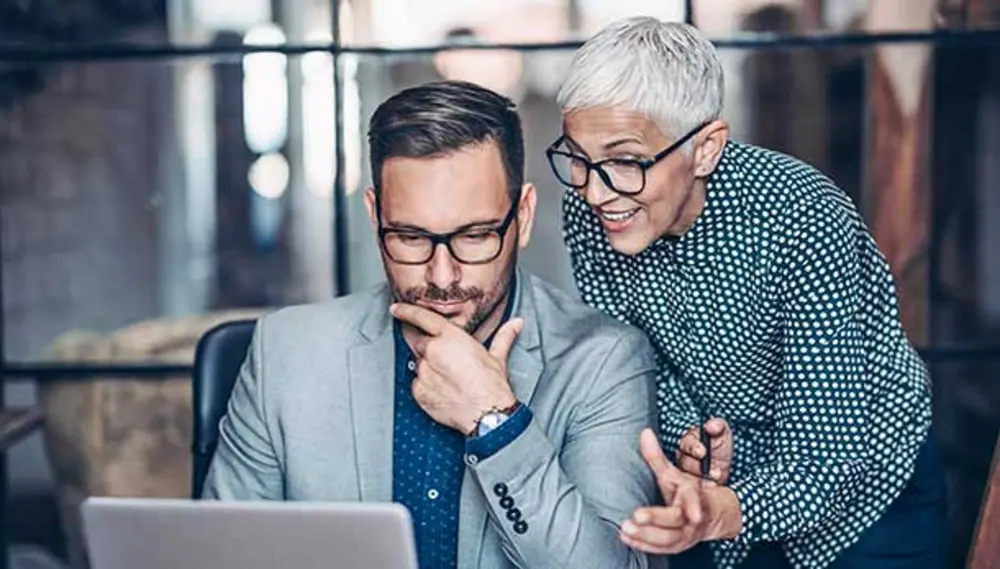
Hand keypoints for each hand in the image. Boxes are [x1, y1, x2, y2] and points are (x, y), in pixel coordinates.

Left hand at [390, 303, 522, 434]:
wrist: (487, 415)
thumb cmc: (492, 386)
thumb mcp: (498, 357)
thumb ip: (504, 336)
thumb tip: (516, 323)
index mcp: (450, 337)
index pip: (421, 318)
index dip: (406, 311)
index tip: (397, 309)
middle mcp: (433, 351)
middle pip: (418, 342)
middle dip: (426, 347)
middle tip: (442, 358)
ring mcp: (424, 372)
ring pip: (418, 364)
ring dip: (428, 367)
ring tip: (448, 378)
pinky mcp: (419, 391)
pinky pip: (417, 383)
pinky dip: (426, 384)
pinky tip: (443, 390)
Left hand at [620, 429, 741, 553]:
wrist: (708, 516)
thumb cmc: (686, 492)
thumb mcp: (673, 473)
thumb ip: (657, 456)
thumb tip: (645, 432)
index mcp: (693, 498)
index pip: (692, 502)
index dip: (692, 508)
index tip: (692, 515)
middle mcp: (692, 520)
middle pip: (675, 524)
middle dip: (654, 522)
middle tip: (633, 519)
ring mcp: (686, 536)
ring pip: (667, 541)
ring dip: (646, 537)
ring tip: (625, 530)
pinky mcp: (677, 547)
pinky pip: (660, 550)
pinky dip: (643, 546)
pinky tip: (627, 539)